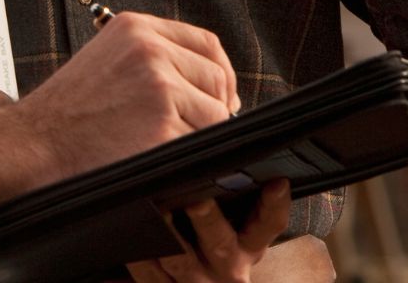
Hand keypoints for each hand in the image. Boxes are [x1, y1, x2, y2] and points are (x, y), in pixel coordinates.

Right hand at [12, 12, 241, 187]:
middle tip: (190, 127)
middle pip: (217, 78)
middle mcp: (150, 50)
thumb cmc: (66, 111)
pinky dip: (183, 156)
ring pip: (215, 114)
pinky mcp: (163, 125)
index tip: (218, 94)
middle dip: (212, 107)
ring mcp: (159, 86)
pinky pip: (199, 144)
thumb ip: (153, 57)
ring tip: (158, 140)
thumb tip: (210, 83)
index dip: (220, 73)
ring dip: (196, 134)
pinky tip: (150, 153)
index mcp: (136, 28)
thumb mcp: (107, 58)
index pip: (206, 43)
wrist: (32, 142)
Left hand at [126, 180, 292, 282]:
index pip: (269, 223)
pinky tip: (130, 243)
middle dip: (208, 221)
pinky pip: (150, 277)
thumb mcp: (234, 226)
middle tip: (197, 200)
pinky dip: (140, 259)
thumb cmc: (211, 246)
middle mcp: (228, 267)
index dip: (274, 203)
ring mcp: (197, 282)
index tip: (276, 181)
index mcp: (249, 246)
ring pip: (181, 262)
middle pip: (221, 242)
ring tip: (156, 213)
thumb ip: (230, 193)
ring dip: (168, 239)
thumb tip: (214, 139)